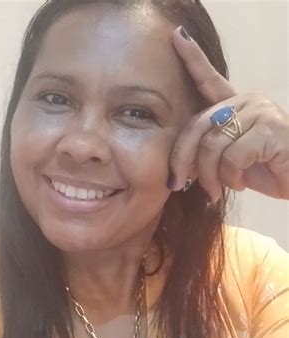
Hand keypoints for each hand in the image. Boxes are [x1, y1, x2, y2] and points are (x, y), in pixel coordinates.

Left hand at [168, 26, 288, 201]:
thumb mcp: (228, 160)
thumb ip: (206, 152)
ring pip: (211, 145)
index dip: (192, 59)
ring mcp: (261, 111)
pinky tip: (242, 183)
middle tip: (177, 183)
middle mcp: (247, 101)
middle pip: (197, 125)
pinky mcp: (271, 128)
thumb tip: (178, 167)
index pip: (209, 80)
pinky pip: (232, 156)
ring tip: (218, 189)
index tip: (177, 37)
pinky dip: (230, 177)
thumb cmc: (265, 169)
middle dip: (181, 159)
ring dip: (209, 176)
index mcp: (235, 105)